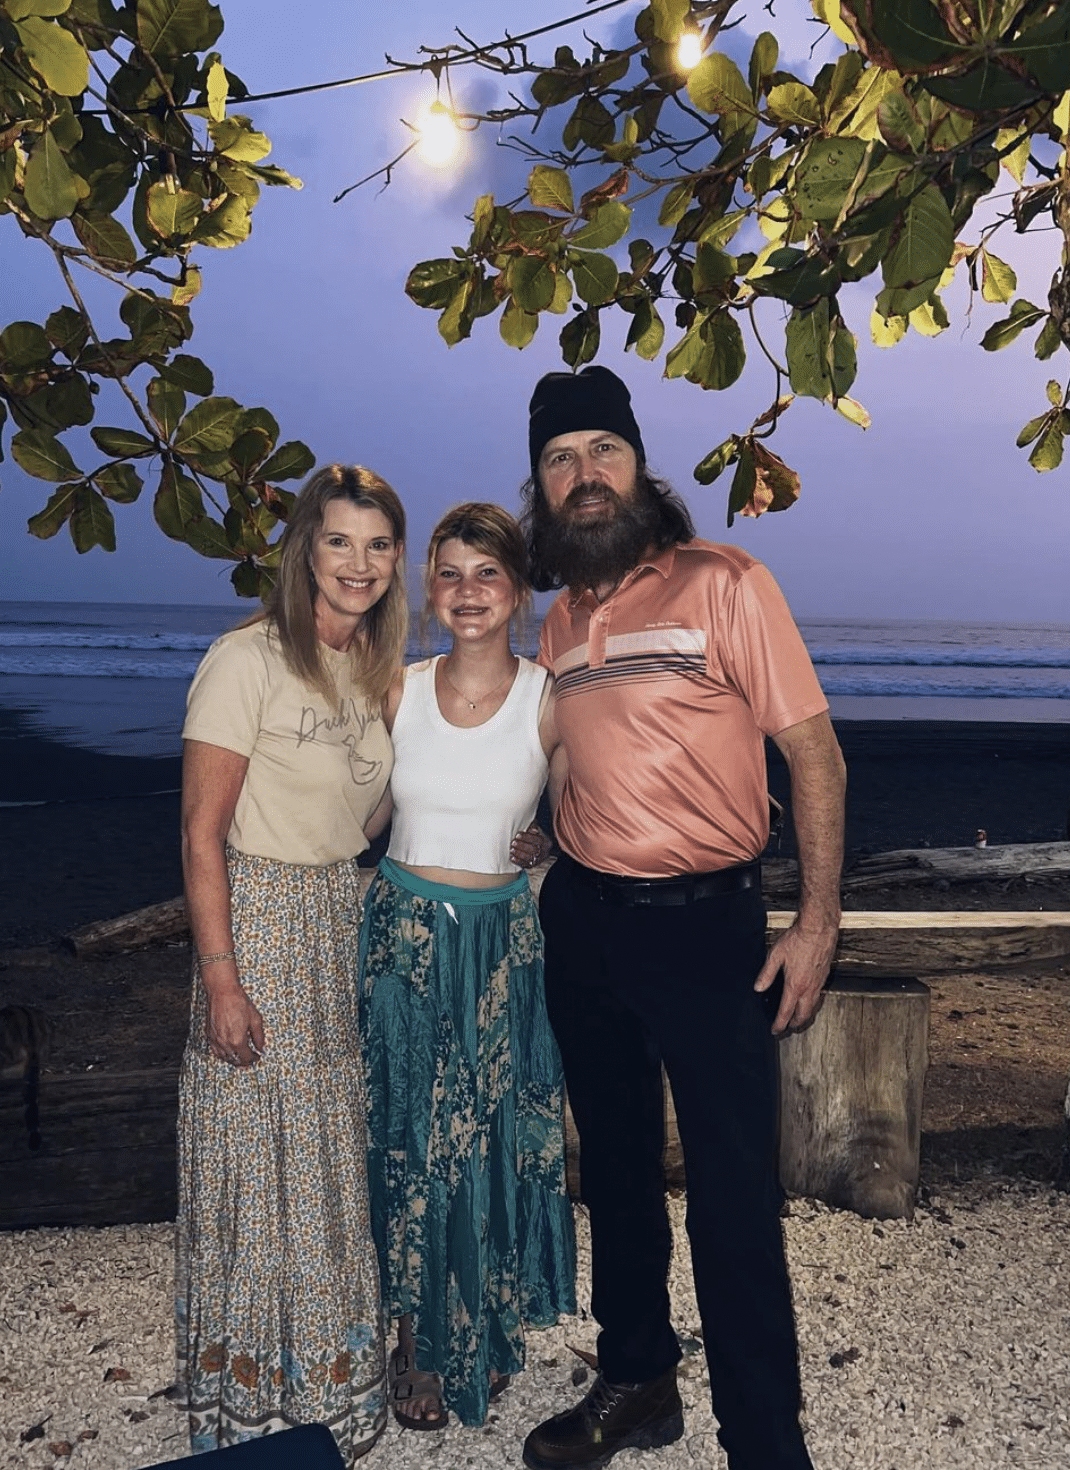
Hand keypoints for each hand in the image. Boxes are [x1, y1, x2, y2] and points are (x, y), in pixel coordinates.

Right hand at [205, 978, 265, 1066]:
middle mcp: (225, 1042)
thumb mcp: (255, 1019)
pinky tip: (228, 1051)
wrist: (223, 992)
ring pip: (224, 1057)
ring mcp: (215, 1039)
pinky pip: (215, 1051)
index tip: (257, 1057)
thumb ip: (259, 1036)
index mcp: (237, 1040)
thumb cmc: (239, 1003)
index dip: (254, 1059)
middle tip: (250, 1059)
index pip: (246, 1057)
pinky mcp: (209, 1035)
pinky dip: (223, 1054)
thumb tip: (261, 1048)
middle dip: (244, 1062)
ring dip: (233, 1060)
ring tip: (241, 1057)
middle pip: (235, 1060)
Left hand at [510, 823, 549, 869]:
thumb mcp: (534, 830)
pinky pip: (525, 865)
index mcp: (546, 843)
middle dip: (522, 846)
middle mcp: (544, 853)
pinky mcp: (531, 866)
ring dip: (519, 854)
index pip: (538, 840)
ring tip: (511, 849)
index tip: (518, 835)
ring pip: (529, 858)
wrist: (534, 846)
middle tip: (513, 842)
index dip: (527, 837)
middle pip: (534, 850)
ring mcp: (538, 860)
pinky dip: (517, 861)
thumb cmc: (532, 836)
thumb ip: (532, 828)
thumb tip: (533, 829)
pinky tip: (512, 857)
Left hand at [753, 920, 838, 1035]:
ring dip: (805, 1016)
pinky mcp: (824, 976)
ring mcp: (819, 983)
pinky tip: (808, 999)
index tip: (775, 1030)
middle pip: (803, 1015)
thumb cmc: (798, 939)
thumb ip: (766, 974)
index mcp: (795, 985)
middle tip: (787, 1027)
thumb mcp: (776, 956)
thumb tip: (759, 987)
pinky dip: (812, 1003)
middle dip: (795, 1024)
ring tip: (797, 1018)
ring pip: (813, 1007)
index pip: (786, 1012)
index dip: (779, 1024)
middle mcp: (809, 988)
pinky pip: (818, 996)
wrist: (818, 929)